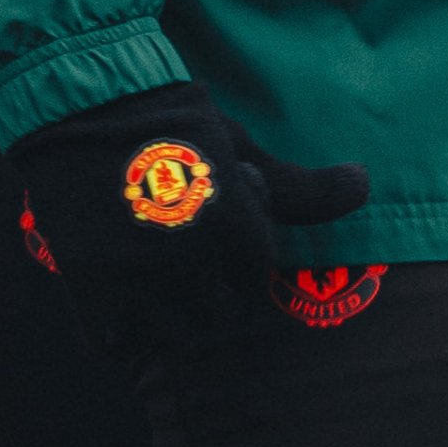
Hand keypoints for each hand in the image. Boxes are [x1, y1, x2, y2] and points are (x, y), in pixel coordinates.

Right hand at [5, 83, 367, 355]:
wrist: (84, 102)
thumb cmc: (175, 122)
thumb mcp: (242, 148)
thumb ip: (299, 187)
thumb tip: (363, 184)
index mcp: (235, 231)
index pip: (255, 283)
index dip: (240, 258)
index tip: (218, 231)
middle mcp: (190, 265)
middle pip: (217, 318)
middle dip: (208, 293)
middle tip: (186, 257)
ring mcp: (136, 281)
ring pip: (170, 337)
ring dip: (167, 318)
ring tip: (155, 283)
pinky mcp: (88, 287)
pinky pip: (114, 345)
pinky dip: (120, 334)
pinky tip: (120, 302)